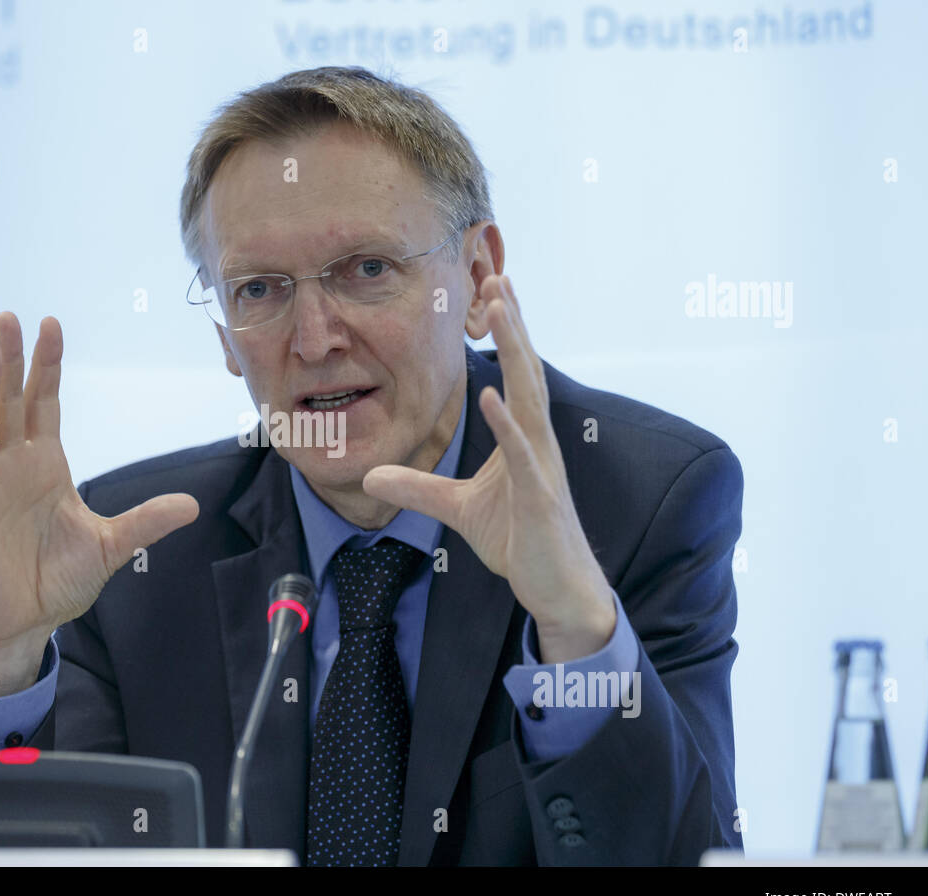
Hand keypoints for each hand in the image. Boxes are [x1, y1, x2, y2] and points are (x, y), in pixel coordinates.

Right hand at [0, 313, 198, 690]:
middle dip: (10, 360)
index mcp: (46, 463)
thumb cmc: (58, 579)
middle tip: (8, 317)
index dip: (47, 364)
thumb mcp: (112, 546)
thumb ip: (146, 522)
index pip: (45, 402)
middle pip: (11, 402)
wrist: (24, 622)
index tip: (51, 325)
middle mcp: (13, 465)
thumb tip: (193, 506)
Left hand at [362, 275, 613, 662]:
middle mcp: (537, 444)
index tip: (493, 290)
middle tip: (499, 277)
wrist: (557, 588)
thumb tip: (370, 476)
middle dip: (515, 325)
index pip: (514, 377)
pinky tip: (494, 397)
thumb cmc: (520, 541)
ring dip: (518, 354)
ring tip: (503, 312)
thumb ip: (418, 487)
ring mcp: (542, 468)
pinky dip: (508, 426)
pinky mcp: (540, 499)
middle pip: (526, 373)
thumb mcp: (457, 509)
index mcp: (523, 439)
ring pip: (529, 400)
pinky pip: (524, 457)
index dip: (507, 334)